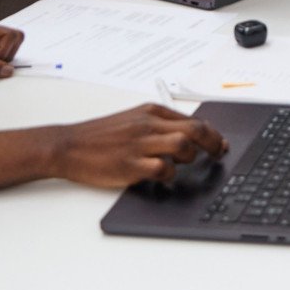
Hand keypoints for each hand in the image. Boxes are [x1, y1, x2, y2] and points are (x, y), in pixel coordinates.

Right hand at [50, 103, 229, 187]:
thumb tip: (189, 135)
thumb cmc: (100, 136)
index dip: (213, 133)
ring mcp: (139, 144)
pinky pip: (162, 168)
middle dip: (213, 144)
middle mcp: (148, 124)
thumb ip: (159, 125)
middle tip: (219, 155)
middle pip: (195, 129)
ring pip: (183, 144)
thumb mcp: (132, 119)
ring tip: (183, 164)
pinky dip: (169, 174)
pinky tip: (164, 177)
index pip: (193, 118)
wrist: (68, 145)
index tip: (221, 143)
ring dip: (190, 157)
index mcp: (151, 112)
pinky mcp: (130, 164)